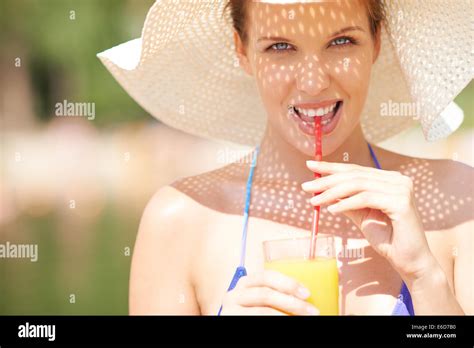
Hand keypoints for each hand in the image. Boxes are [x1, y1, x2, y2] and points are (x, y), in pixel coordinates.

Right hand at [219, 270, 318, 314]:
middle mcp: (235, 294)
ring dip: (286, 316)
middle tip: (311, 311)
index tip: (307, 293)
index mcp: (246, 283)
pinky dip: (276, 321)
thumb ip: (276, 294)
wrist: (236, 323)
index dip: (288, 283)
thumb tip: (304, 297)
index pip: (267, 276)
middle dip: (292, 303)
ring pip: (262, 311)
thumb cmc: (252, 310)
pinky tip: (287, 322)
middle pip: (266, 294)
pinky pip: (257, 320)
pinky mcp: (231, 320)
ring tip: (302, 320)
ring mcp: (231, 309)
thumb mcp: (261, 300)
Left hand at [302, 160, 434, 281]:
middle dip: (326, 179)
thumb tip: (323, 191)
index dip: (331, 167)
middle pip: (354, 175)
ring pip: (358, 185)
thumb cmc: (387, 238)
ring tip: (314, 200)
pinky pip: (366, 198)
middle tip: (306, 186)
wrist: (409, 260)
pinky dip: (346, 203)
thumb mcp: (361, 215)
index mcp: (389, 180)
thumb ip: (346, 201)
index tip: (310, 166)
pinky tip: (331, 210)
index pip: (355, 170)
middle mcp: (398, 180)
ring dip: (332, 192)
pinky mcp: (401, 202)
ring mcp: (401, 189)